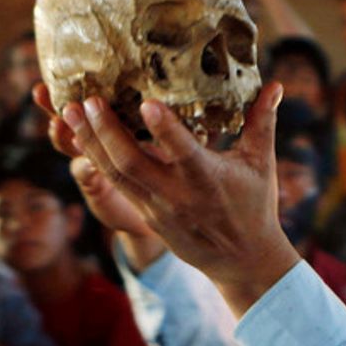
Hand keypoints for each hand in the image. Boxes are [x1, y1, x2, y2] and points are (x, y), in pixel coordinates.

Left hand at [58, 81, 300, 312]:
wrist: (242, 261)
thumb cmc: (254, 206)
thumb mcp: (261, 164)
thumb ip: (262, 121)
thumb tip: (275, 84)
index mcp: (206, 178)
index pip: (183, 151)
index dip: (164, 128)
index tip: (146, 102)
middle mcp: (176, 194)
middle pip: (132, 163)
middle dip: (106, 131)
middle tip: (88, 100)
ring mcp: (156, 207)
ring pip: (115, 174)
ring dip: (89, 143)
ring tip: (69, 113)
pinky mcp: (145, 214)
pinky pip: (115, 186)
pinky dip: (95, 160)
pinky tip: (80, 138)